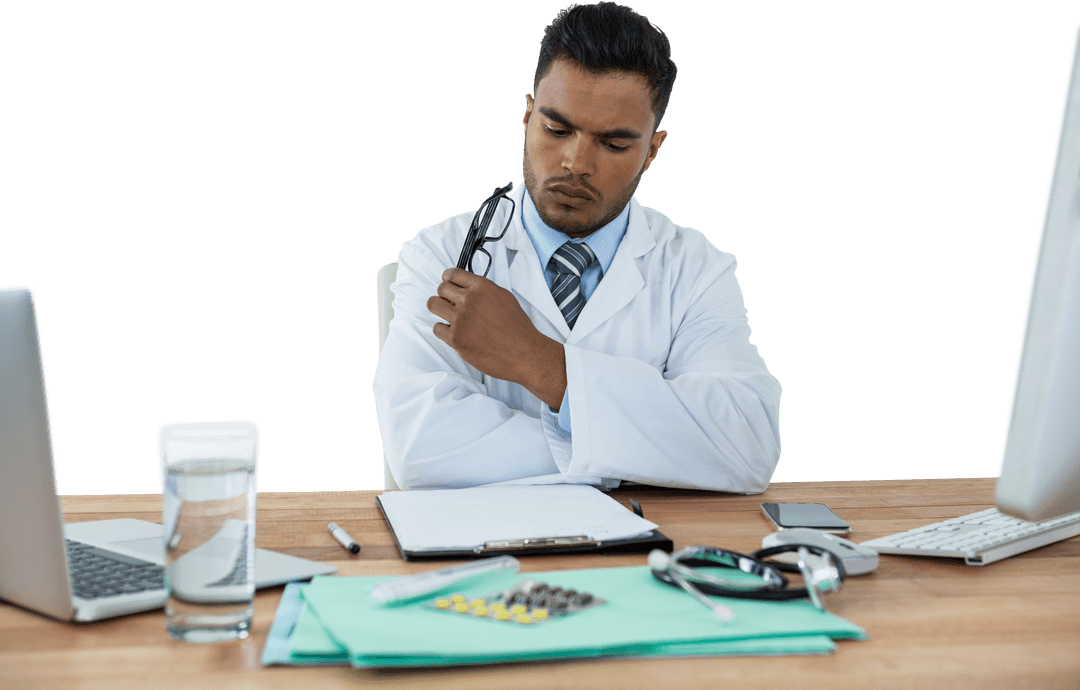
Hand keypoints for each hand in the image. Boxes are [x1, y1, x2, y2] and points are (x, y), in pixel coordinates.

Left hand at [427, 268, 565, 408]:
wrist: (523, 354)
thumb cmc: (518, 328)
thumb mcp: (504, 298)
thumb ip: (484, 290)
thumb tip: (468, 288)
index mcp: (482, 287)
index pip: (453, 274)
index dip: (448, 278)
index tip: (447, 282)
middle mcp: (469, 300)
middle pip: (441, 288)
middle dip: (444, 294)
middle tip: (449, 302)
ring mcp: (460, 320)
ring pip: (433, 304)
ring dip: (438, 308)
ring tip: (446, 314)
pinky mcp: (455, 339)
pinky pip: (437, 328)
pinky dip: (443, 330)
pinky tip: (453, 332)